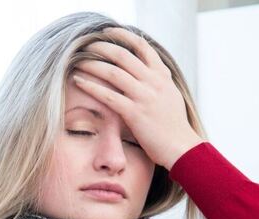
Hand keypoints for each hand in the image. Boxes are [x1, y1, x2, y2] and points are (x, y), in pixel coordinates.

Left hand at [71, 27, 203, 169]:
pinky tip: (78, 81)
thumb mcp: (170, 95)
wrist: (181, 146)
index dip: (123, 36)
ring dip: (92, 64)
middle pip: (123, 55)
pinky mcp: (134, 113)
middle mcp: (153, 81)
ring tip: (77, 60)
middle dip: (102, 47)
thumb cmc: (173, 125)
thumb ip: (158, 81)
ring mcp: (144, 96)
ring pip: (113, 72)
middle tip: (86, 44)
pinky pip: (108, 95)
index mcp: (162, 75)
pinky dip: (91, 86)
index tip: (107, 32)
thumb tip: (146, 70)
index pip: (142, 46)